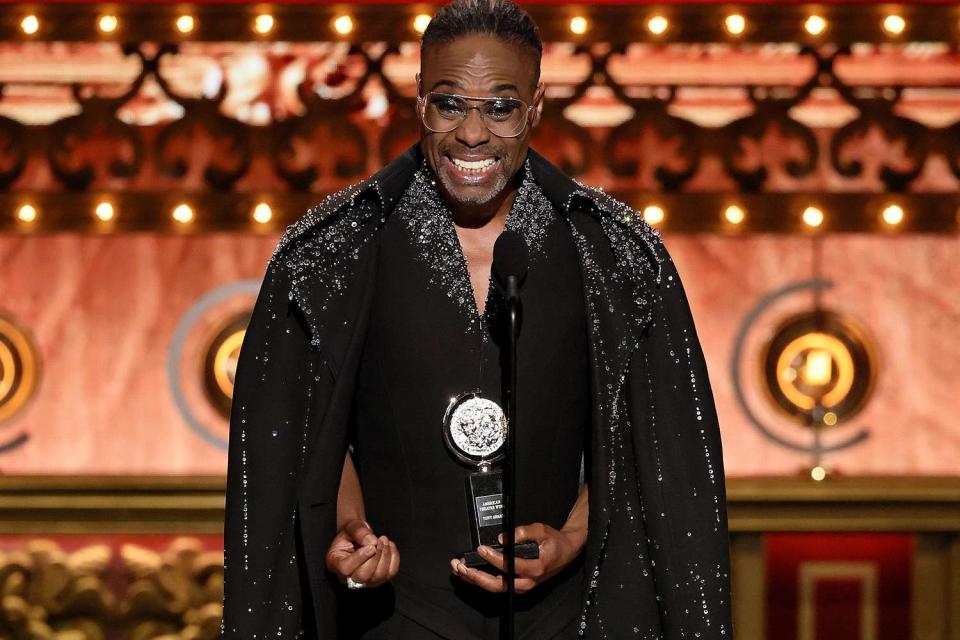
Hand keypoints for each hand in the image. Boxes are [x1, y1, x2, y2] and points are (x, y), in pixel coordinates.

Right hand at [325, 518, 399, 587]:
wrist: (357, 537)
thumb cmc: (351, 533)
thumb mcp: (351, 527)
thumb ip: (359, 532)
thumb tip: (373, 542)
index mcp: (335, 563)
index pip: (346, 569)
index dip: (360, 558)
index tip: (371, 545)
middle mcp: (348, 578)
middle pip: (364, 576)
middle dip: (375, 557)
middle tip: (380, 540)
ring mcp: (364, 581)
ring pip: (379, 576)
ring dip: (386, 556)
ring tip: (384, 540)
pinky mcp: (378, 579)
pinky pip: (391, 573)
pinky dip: (394, 557)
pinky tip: (389, 546)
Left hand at [449, 523, 584, 593]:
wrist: (566, 552)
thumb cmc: (554, 542)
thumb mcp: (542, 530)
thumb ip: (523, 532)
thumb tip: (503, 536)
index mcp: (536, 569)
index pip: (511, 567)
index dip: (495, 559)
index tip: (481, 549)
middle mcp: (527, 582)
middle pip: (499, 585)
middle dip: (477, 577)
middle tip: (461, 567)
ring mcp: (522, 586)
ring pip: (495, 588)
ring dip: (475, 580)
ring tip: (459, 569)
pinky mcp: (517, 585)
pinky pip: (497, 585)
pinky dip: (481, 580)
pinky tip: (468, 573)